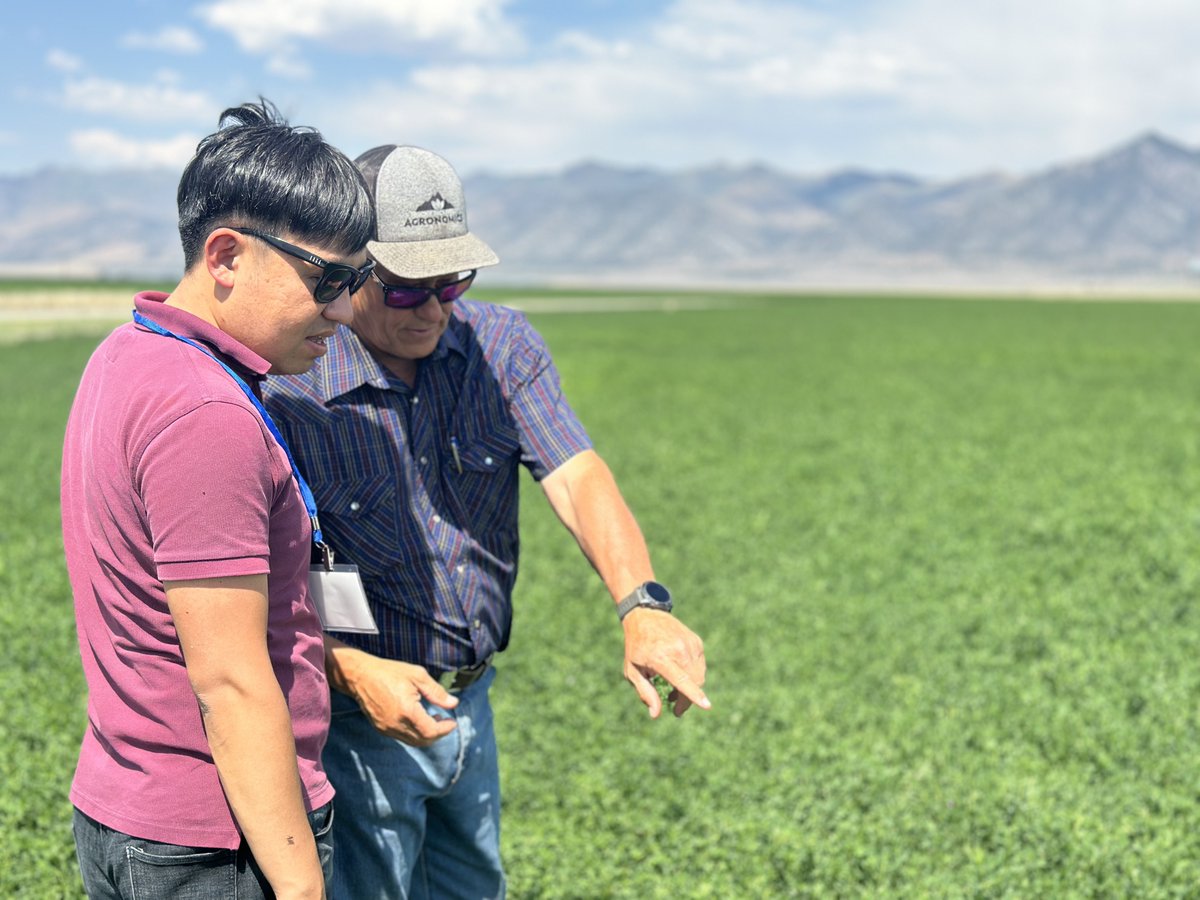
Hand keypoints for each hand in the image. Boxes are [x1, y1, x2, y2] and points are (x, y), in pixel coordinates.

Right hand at [327, 642, 458, 745]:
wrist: (360, 676)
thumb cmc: (389, 672)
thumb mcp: (417, 676)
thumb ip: (436, 692)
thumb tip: (454, 703)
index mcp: (407, 711)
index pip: (431, 732)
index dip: (445, 729)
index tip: (452, 722)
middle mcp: (396, 724)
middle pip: (423, 741)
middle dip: (438, 734)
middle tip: (445, 721)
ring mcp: (387, 728)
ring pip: (413, 742)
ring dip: (426, 735)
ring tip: (433, 718)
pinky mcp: (380, 728)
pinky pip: (402, 737)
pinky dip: (414, 733)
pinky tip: (417, 719)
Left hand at [621, 609, 709, 717]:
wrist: (645, 616)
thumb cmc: (636, 646)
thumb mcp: (632, 670)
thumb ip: (645, 692)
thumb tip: (655, 715)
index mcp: (660, 658)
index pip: (681, 679)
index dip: (694, 695)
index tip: (707, 706)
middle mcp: (678, 649)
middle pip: (694, 682)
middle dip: (687, 700)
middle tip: (674, 706)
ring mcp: (690, 644)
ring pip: (699, 676)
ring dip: (690, 688)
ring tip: (673, 692)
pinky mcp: (696, 641)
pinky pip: (700, 666)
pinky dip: (693, 675)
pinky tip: (679, 674)